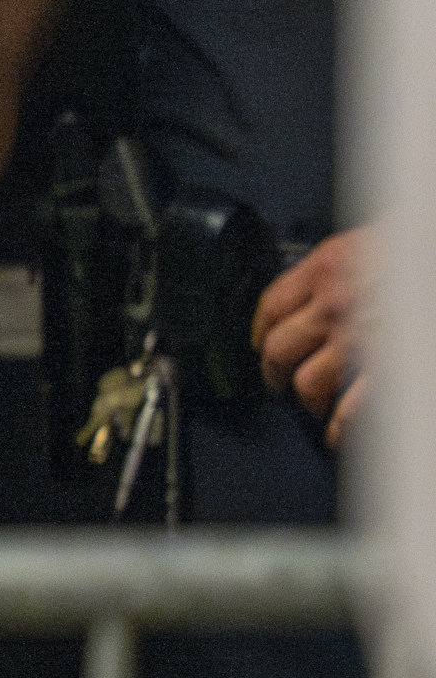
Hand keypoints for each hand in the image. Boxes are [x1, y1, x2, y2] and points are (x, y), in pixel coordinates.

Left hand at [253, 227, 366, 446]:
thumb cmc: (417, 248)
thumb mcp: (368, 243)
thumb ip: (339, 268)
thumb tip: (323, 289)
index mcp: (326, 268)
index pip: (272, 305)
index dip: (261, 331)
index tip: (261, 344)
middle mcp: (333, 304)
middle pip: (279, 349)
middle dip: (274, 372)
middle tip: (278, 383)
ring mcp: (358, 339)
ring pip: (308, 383)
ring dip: (307, 400)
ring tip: (312, 406)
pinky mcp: (386, 367)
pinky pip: (350, 409)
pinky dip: (339, 427)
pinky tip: (337, 433)